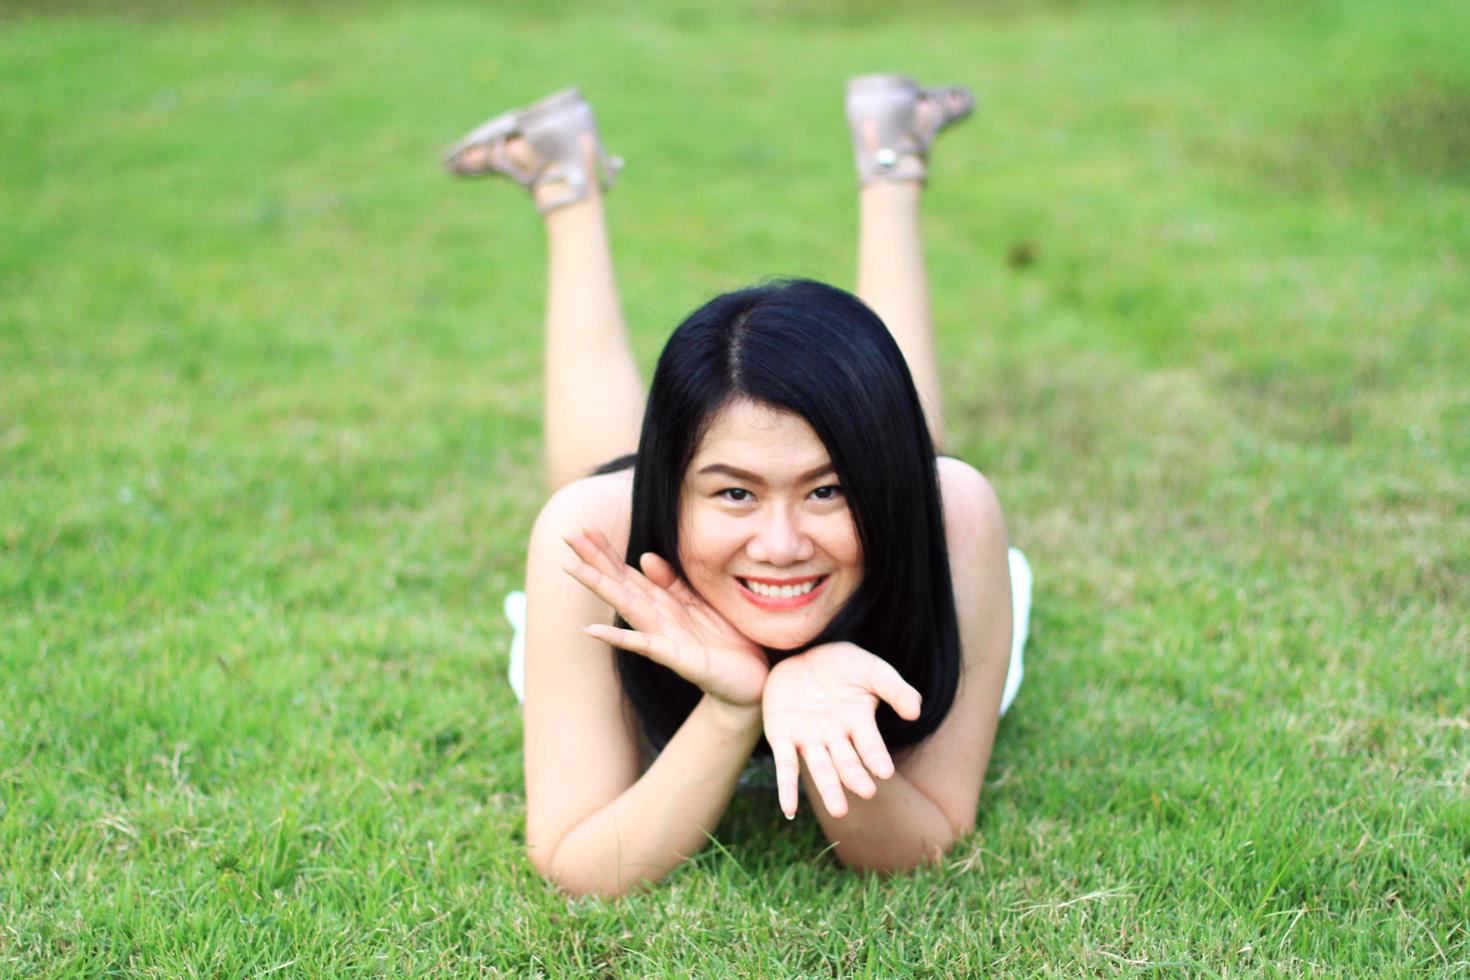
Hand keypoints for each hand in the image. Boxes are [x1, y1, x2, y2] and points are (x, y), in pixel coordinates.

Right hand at [563, 527, 767, 708]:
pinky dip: (618, 637)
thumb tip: (644, 557)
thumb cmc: (725, 643)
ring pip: (627, 606)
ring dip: (600, 586)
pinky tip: (591, 629)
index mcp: (665, 604)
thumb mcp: (701, 604)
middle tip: (567, 535)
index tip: (585, 527)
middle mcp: (658, 620)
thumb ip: (673, 583)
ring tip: (571, 567)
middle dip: (594, 560)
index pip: (629, 572)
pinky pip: (645, 645)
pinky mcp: (680, 660)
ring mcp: (665, 639)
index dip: (608, 551)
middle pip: (621, 584)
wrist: (749, 684)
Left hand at [761, 642, 921, 818]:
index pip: (870, 746)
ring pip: (820, 768)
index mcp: (858, 723)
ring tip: (839, 810)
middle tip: (866, 792)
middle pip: (846, 762)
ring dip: (829, 789)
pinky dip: (787, 787)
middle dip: (855, 777)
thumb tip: (916, 711)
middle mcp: (835, 737)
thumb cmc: (841, 663)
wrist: (801, 646)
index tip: (885, 772)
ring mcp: (808, 738)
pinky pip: (785, 764)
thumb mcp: (870, 669)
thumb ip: (895, 689)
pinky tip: (789, 809)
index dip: (877, 758)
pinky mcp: (782, 735)